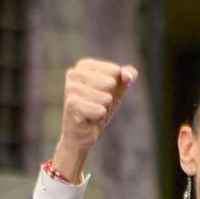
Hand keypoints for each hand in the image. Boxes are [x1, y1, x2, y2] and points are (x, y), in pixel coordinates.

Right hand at [53, 58, 137, 176]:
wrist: (83, 132)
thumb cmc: (99, 107)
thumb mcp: (118, 89)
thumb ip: (128, 75)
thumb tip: (128, 77)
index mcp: (85, 65)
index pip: (115, 70)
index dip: (116, 86)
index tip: (104, 93)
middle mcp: (74, 73)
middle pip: (111, 83)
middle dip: (109, 98)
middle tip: (97, 104)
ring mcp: (71, 88)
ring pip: (106, 98)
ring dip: (103, 109)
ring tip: (93, 112)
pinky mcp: (71, 105)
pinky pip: (100, 111)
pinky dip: (99, 118)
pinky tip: (89, 119)